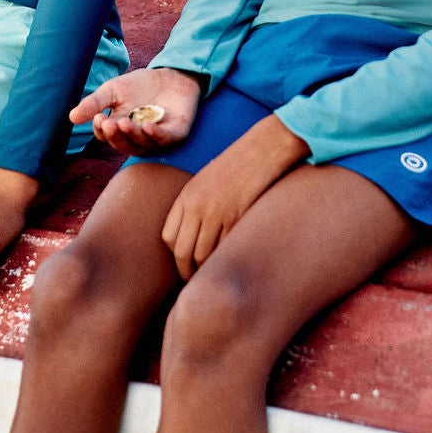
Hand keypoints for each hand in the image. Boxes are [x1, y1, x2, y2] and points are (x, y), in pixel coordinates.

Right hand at [71, 66, 201, 156]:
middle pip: (123, 144)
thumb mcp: (113, 90)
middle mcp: (137, 138)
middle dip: (115, 135)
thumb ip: (95, 103)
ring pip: (142, 145)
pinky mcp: (176, 133)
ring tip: (124, 122)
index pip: (107, 136)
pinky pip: (165, 140)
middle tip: (109, 123)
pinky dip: (155, 135)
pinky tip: (147, 126)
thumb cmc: (140, 85)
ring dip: (132, 135)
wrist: (171, 74)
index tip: (98, 118)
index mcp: (120, 130)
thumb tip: (71, 118)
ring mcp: (157, 138)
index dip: (102, 130)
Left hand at [161, 115, 306, 280]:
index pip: (168, 237)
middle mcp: (197, 206)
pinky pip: (224, 248)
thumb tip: (193, 236)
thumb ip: (196, 206)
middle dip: (187, 272)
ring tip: (211, 278)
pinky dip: (224, 259)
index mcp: (186, 196)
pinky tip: (229, 263)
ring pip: (202, 255)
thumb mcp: (207, 181)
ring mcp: (216, 213)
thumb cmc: (238, 165)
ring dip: (205, 271)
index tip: (185, 264)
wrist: (263, 149)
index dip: (175, 255)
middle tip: (195, 283)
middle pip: (182, 252)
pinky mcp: (237, 217)